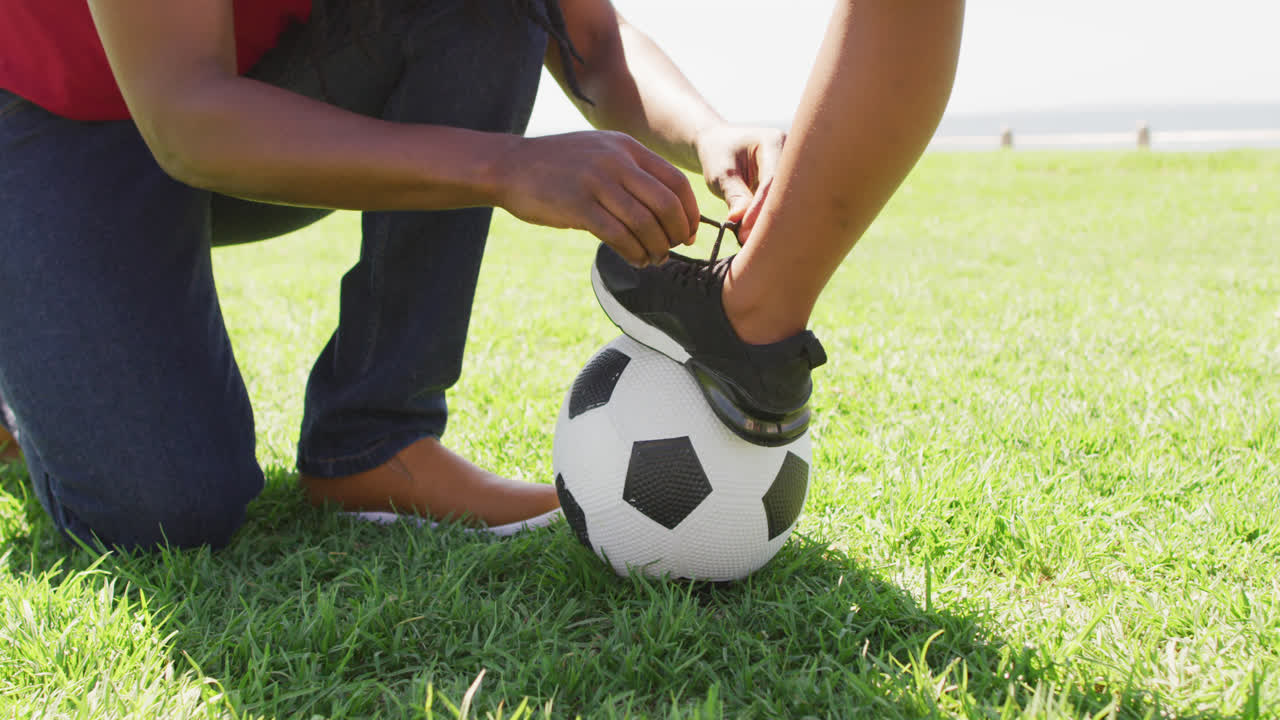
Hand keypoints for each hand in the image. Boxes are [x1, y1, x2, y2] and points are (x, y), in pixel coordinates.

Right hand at [495, 131, 699, 266]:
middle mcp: (616, 161)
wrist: (510, 166)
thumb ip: (632, 172)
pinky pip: (619, 236)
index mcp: (627, 148)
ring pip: (644, 223)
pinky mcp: (578, 206)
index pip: (676, 182)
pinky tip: (635, 260)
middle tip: (673, 249)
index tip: (688, 233)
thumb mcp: (601, 153)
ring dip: (656, 248)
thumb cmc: (559, 166)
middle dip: (676, 234)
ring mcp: (596, 182)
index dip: (690, 212)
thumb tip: (668, 207)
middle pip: (666, 204)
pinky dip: (634, 253)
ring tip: (653, 259)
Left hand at [694, 124, 785, 243]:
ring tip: (753, 243)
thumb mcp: (721, 174)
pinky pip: (784, 207)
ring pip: (788, 203)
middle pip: (786, 193)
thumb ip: (734, 196)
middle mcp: (791, 155)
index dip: (759, 208)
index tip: (744, 231)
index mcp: (774, 142)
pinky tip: (759, 238)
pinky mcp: (791, 186)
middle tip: (750, 242)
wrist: (720, 145)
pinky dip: (772, 222)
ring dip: (772, 224)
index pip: (771, 180)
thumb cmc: (718, 155)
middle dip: (770, 219)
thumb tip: (743, 225)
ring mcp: (794, 171)